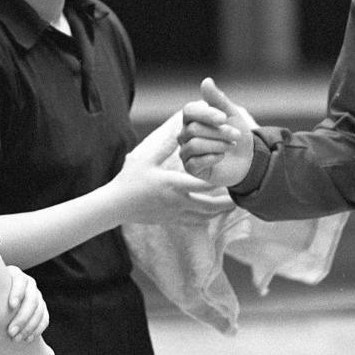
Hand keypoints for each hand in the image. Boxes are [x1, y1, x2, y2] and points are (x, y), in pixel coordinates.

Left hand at [5, 265, 48, 342]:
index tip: (10, 305)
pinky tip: (28, 339)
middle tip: (10, 332)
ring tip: (16, 339)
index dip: (17, 292)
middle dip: (22, 316)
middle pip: (32, 298)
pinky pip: (44, 318)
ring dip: (29, 326)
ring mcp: (36, 296)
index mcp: (15, 275)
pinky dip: (37, 329)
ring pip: (39, 309)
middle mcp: (28, 284)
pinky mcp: (41, 308)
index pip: (20, 281)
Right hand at [112, 111, 235, 224]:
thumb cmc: (129, 179)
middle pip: (210, 206)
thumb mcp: (146, 158)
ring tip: (231, 206)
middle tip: (239, 197)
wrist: (115, 206)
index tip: (231, 174)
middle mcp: (178, 201)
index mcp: (174, 184)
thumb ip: (165, 146)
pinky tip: (210, 214)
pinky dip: (205, 218)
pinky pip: (193, 222)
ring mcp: (174, 214)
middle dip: (226, 203)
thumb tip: (180, 131)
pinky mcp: (170, 221)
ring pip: (204, 217)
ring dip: (218, 212)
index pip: (204, 184)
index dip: (219, 180)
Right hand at [178, 77, 255, 185]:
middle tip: (236, 135)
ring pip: (195, 145)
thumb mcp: (231, 115)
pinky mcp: (190, 168)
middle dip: (219, 132)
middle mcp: (185, 134)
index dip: (206, 114)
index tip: (224, 118)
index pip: (188, 111)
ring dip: (218, 144)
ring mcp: (186, 152)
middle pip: (194, 129)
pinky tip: (222, 157)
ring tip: (231, 146)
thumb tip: (206, 81)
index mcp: (192, 119)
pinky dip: (213, 158)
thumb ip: (218, 100)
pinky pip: (196, 162)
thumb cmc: (236, 135)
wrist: (247, 160)